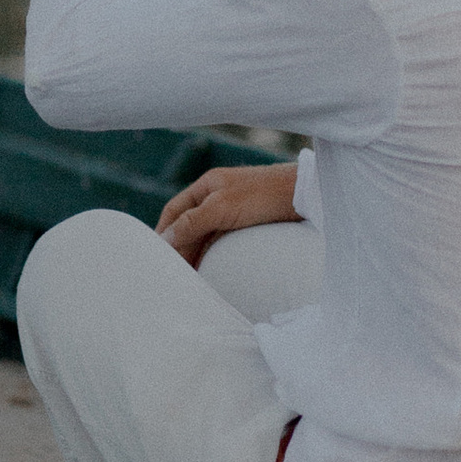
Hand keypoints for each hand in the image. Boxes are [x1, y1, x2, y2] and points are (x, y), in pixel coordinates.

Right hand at [156, 160, 299, 263]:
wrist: (308, 195)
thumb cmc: (265, 196)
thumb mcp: (222, 208)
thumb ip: (192, 222)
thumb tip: (164, 240)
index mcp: (207, 185)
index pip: (174, 211)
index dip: (162, 233)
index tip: (153, 256)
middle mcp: (218, 195)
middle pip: (188, 224)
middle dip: (177, 247)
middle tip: (168, 273)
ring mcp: (235, 208)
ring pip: (205, 234)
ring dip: (194, 252)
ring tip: (186, 276)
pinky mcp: (250, 222)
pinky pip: (222, 240)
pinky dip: (212, 253)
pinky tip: (210, 269)